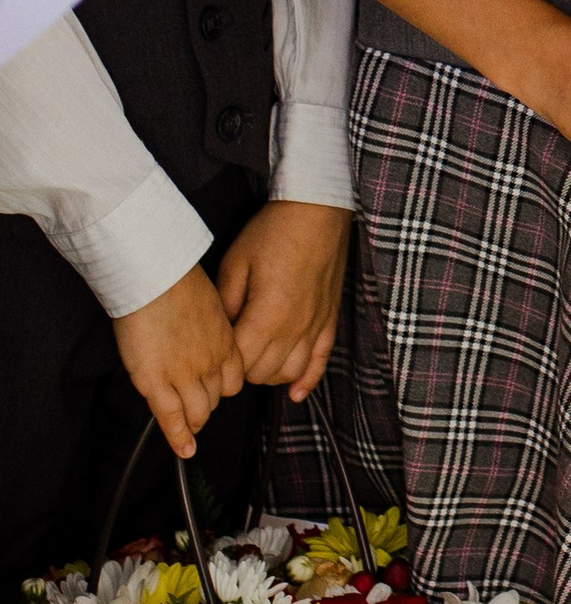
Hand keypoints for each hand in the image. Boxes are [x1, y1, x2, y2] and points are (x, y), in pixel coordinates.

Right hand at [113, 264, 245, 459]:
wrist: (155, 278)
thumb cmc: (176, 281)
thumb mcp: (208, 304)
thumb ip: (208, 326)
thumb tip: (202, 330)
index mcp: (226, 341)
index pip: (233, 379)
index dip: (223, 386)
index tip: (215, 389)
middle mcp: (211, 362)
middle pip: (217, 397)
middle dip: (208, 403)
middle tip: (196, 406)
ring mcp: (184, 375)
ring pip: (198, 410)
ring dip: (195, 420)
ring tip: (190, 427)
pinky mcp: (156, 382)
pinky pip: (171, 418)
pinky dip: (178, 437)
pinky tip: (184, 450)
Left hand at [216, 200, 349, 400]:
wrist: (317, 210)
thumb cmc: (272, 233)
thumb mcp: (234, 264)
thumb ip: (224, 305)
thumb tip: (216, 333)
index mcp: (267, 316)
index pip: (238, 363)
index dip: (220, 363)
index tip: (209, 353)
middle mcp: (294, 328)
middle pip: (262, 374)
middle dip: (241, 369)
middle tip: (228, 352)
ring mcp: (315, 326)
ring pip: (289, 373)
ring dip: (269, 375)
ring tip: (254, 362)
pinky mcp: (329, 319)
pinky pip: (320, 361)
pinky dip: (307, 381)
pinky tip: (294, 392)